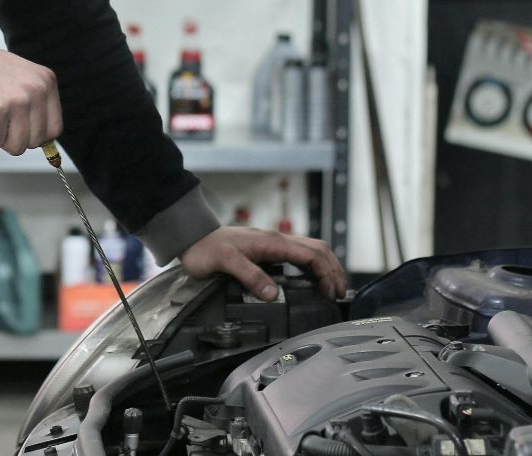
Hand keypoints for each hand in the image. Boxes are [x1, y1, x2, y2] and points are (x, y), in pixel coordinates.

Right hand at [0, 29, 62, 155]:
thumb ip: (35, 105)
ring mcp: (17, 100)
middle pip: (36, 141)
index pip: (54, 129)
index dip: (34, 135)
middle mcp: (36, 89)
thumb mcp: (19, 80)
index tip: (18, 127)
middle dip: (13, 136)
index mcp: (45, 81)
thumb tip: (44, 143)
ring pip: (16, 146)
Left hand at [178, 226, 346, 301]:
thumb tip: (273, 294)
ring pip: (311, 250)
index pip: (311, 255)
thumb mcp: (225, 263)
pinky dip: (313, 267)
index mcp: (272, 243)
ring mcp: (273, 244)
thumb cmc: (206, 249)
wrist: (191, 237)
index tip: (332, 293)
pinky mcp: (268, 250)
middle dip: (334, 270)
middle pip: (318, 250)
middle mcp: (277, 241)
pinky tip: (312, 280)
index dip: (326, 274)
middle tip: (339, 294)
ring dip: (326, 267)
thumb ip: (250, 275)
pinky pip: (299, 255)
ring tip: (333, 288)